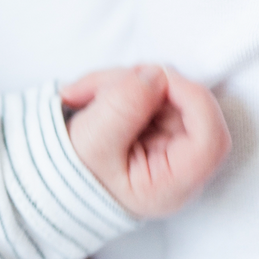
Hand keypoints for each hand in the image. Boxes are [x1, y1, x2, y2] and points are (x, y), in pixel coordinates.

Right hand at [63, 65, 229, 218]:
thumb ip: (124, 107)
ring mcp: (169, 144)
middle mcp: (179, 165)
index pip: (210, 137)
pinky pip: (149, 92)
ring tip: (82, 93)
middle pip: (186, 107)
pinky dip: (119, 85)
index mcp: (172, 183)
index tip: (156, 78)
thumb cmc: (69, 175)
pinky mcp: (155, 127)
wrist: (48, 181)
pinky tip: (90, 95)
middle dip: (144, 83)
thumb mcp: (92, 142)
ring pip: (165, 93)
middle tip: (100, 85)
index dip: (192, 98)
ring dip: (124, 81)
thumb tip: (156, 75)